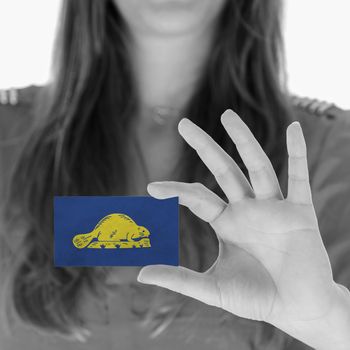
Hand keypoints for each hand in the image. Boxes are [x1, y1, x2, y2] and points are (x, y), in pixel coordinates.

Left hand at [138, 109, 349, 348]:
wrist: (298, 310)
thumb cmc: (257, 298)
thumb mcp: (213, 288)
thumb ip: (179, 280)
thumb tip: (140, 275)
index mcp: (226, 223)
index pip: (197, 197)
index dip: (176, 190)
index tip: (151, 188)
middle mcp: (247, 209)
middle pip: (223, 170)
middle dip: (204, 146)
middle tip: (183, 124)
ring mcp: (274, 208)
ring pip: (258, 166)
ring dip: (243, 140)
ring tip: (226, 115)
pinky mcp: (300, 212)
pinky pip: (300, 177)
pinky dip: (298, 153)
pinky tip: (294, 128)